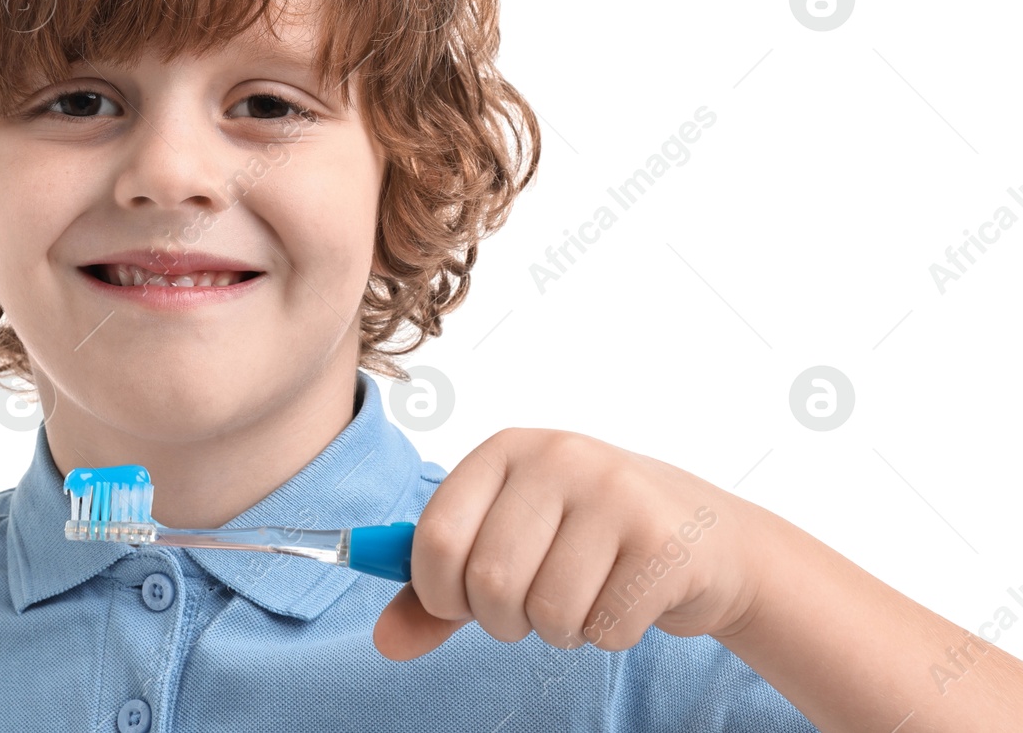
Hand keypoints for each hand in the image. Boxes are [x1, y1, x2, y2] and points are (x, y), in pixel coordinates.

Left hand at [373, 428, 775, 660]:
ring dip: (558, 630)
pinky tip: (626, 597)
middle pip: (490, 581)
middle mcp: (557, 457)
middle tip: (532, 606)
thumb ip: (440, 594)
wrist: (707, 538)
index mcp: (505, 450)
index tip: (459, 604)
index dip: (437, 593)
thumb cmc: (589, 542)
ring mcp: (615, 492)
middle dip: (503, 620)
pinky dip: (607, 634)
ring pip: (548, 610)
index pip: (435, 537)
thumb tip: (385, 641)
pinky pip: (604, 627)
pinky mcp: (663, 539)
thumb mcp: (508, 548)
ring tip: (583, 597)